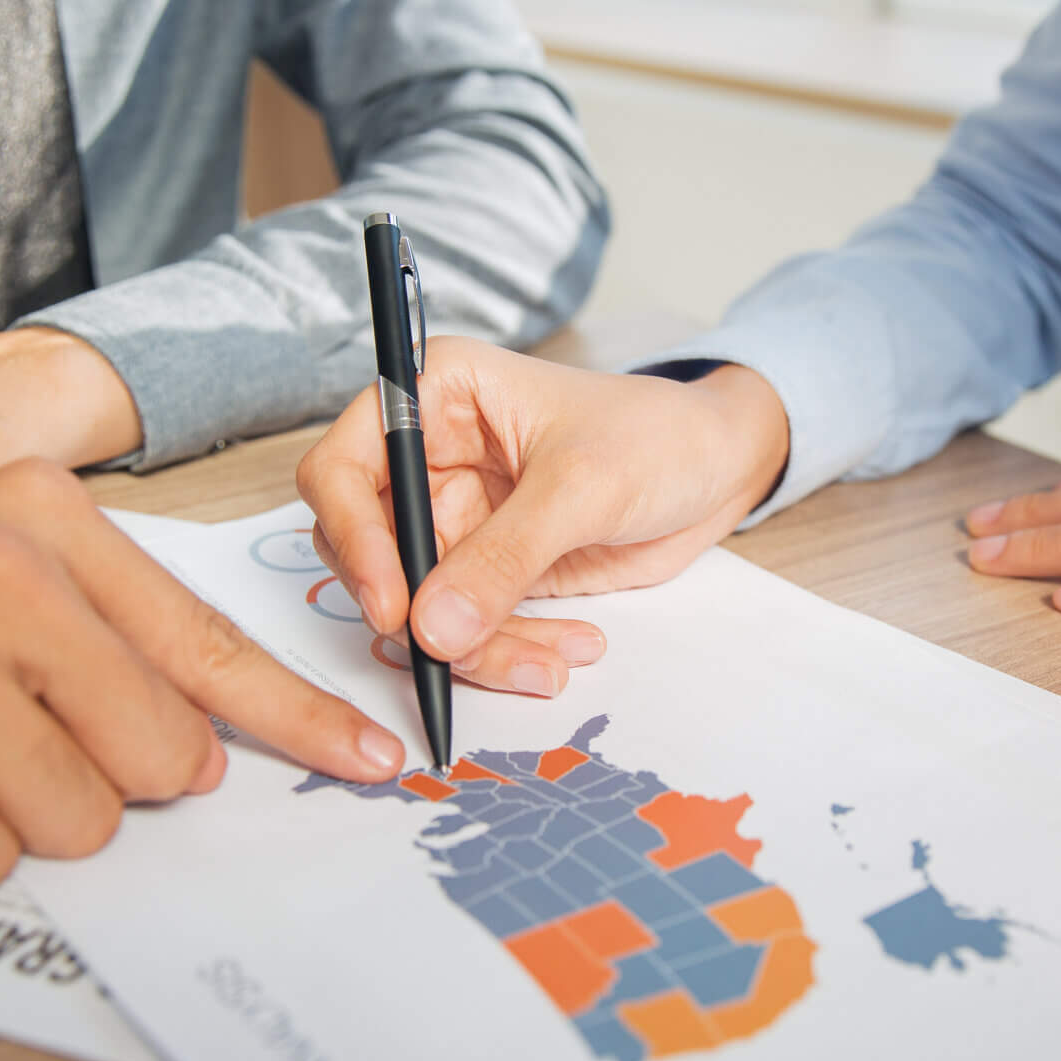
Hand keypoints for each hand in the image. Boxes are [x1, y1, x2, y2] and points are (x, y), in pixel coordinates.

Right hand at [0, 460, 402, 890]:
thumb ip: (110, 645)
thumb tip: (229, 751)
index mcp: (38, 516)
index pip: (204, 646)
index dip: (297, 720)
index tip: (374, 764)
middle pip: (158, 756)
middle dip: (102, 779)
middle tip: (6, 739)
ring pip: (77, 819)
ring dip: (15, 816)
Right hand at [298, 338, 789, 690]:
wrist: (718, 470)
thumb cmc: (656, 438)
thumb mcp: (582, 488)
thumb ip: (504, 557)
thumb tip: (432, 628)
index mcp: (434, 397)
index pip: (342, 468)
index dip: (354, 539)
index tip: (392, 604)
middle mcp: (428, 459)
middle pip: (367, 551)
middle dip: (413, 610)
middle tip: (457, 650)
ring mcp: (454, 520)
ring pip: (417, 605)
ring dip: (473, 648)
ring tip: (550, 662)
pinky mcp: (486, 571)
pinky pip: (466, 629)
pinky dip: (507, 653)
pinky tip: (568, 650)